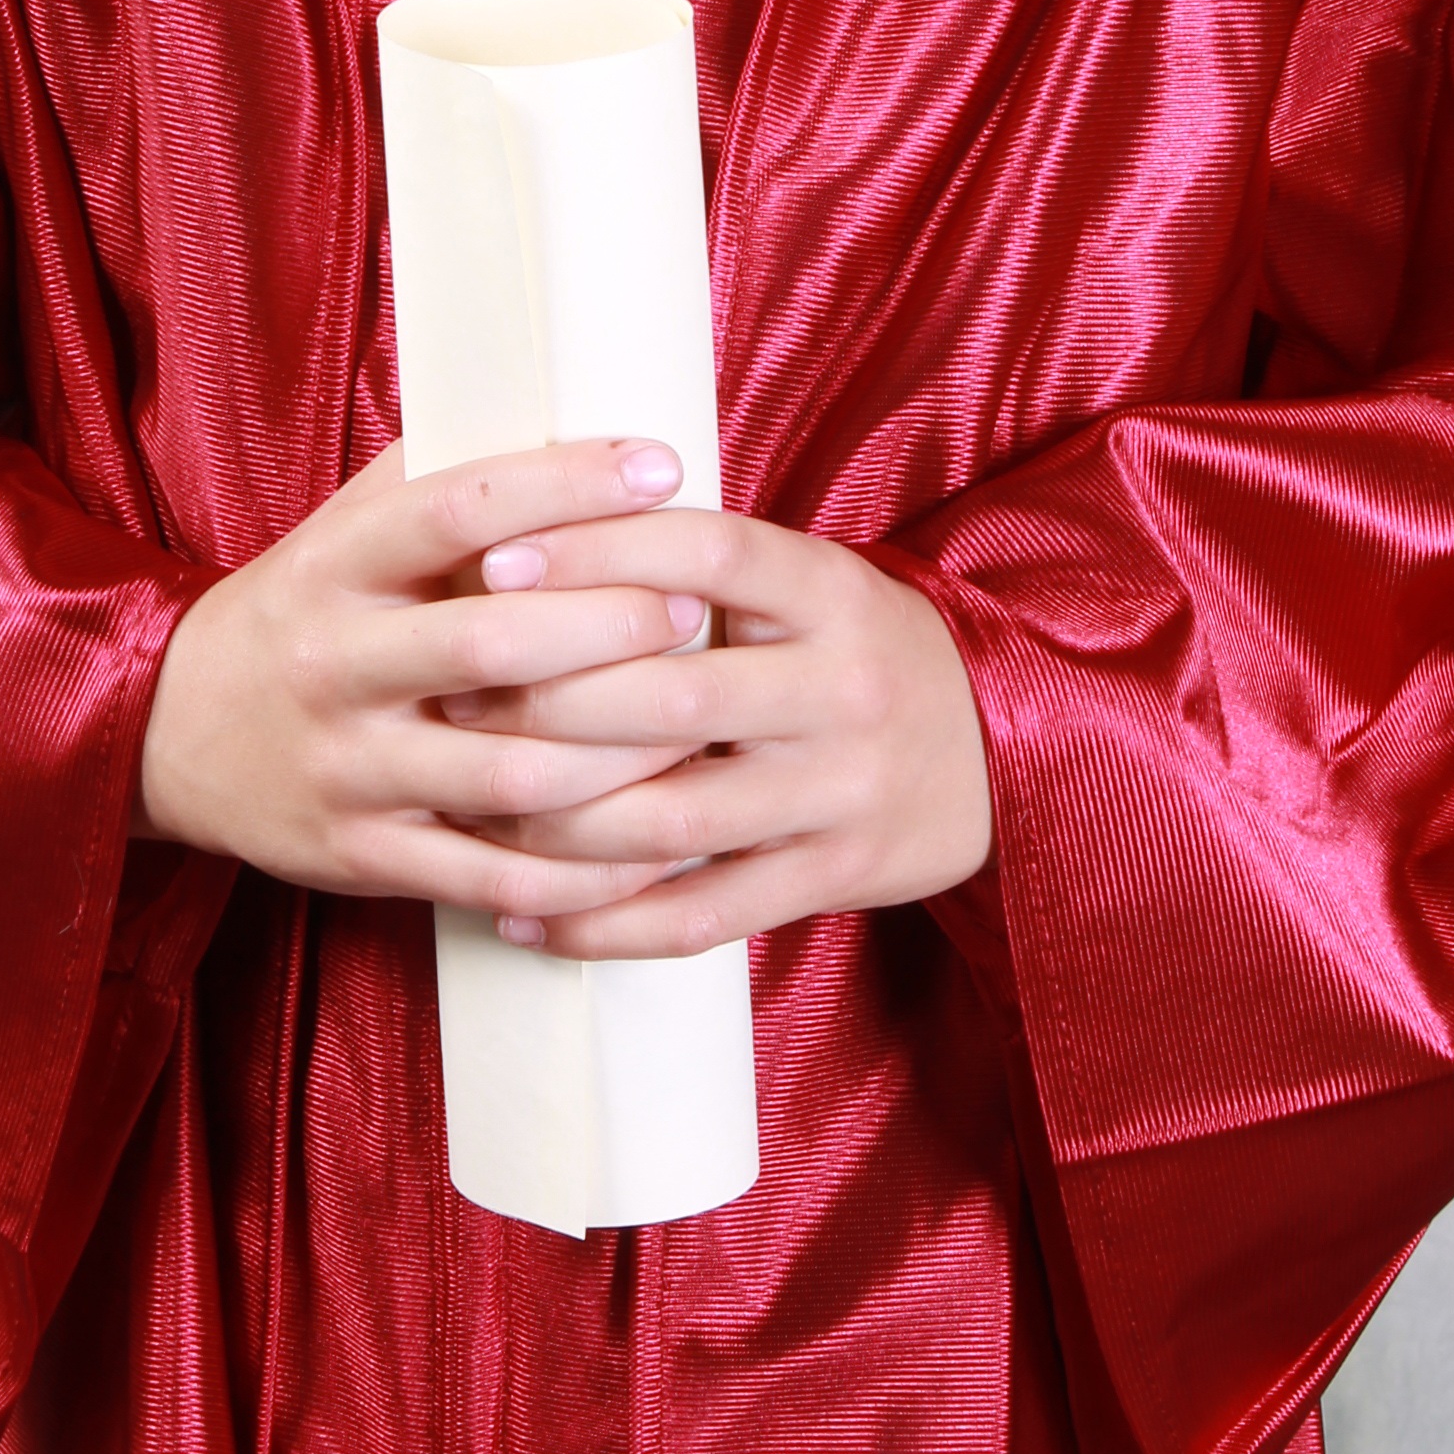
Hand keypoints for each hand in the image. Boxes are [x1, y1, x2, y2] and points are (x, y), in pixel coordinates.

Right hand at [137, 436, 716, 925]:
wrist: (167, 730)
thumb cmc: (302, 612)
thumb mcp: (342, 530)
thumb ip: (437, 477)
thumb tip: (570, 403)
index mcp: (335, 566)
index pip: (457, 506)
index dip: (566, 482)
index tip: (660, 465)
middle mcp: (334, 665)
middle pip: (493, 643)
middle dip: (612, 625)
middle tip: (694, 607)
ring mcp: (348, 769)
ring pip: (510, 774)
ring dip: (621, 756)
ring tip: (696, 723)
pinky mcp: (361, 857)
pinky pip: (494, 875)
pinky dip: (584, 871)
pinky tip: (652, 846)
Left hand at [433, 502, 992, 956]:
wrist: (1001, 746)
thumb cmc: (856, 649)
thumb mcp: (810, 584)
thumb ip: (705, 565)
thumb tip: (534, 529)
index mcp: (832, 591)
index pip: (707, 550)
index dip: (596, 551)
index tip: (491, 559)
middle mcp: (843, 688)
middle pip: (672, 698)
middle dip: (544, 706)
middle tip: (452, 702)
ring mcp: (842, 790)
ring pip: (674, 821)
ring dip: (555, 827)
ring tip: (472, 817)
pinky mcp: (835, 876)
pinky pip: (702, 914)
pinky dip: (605, 924)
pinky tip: (527, 919)